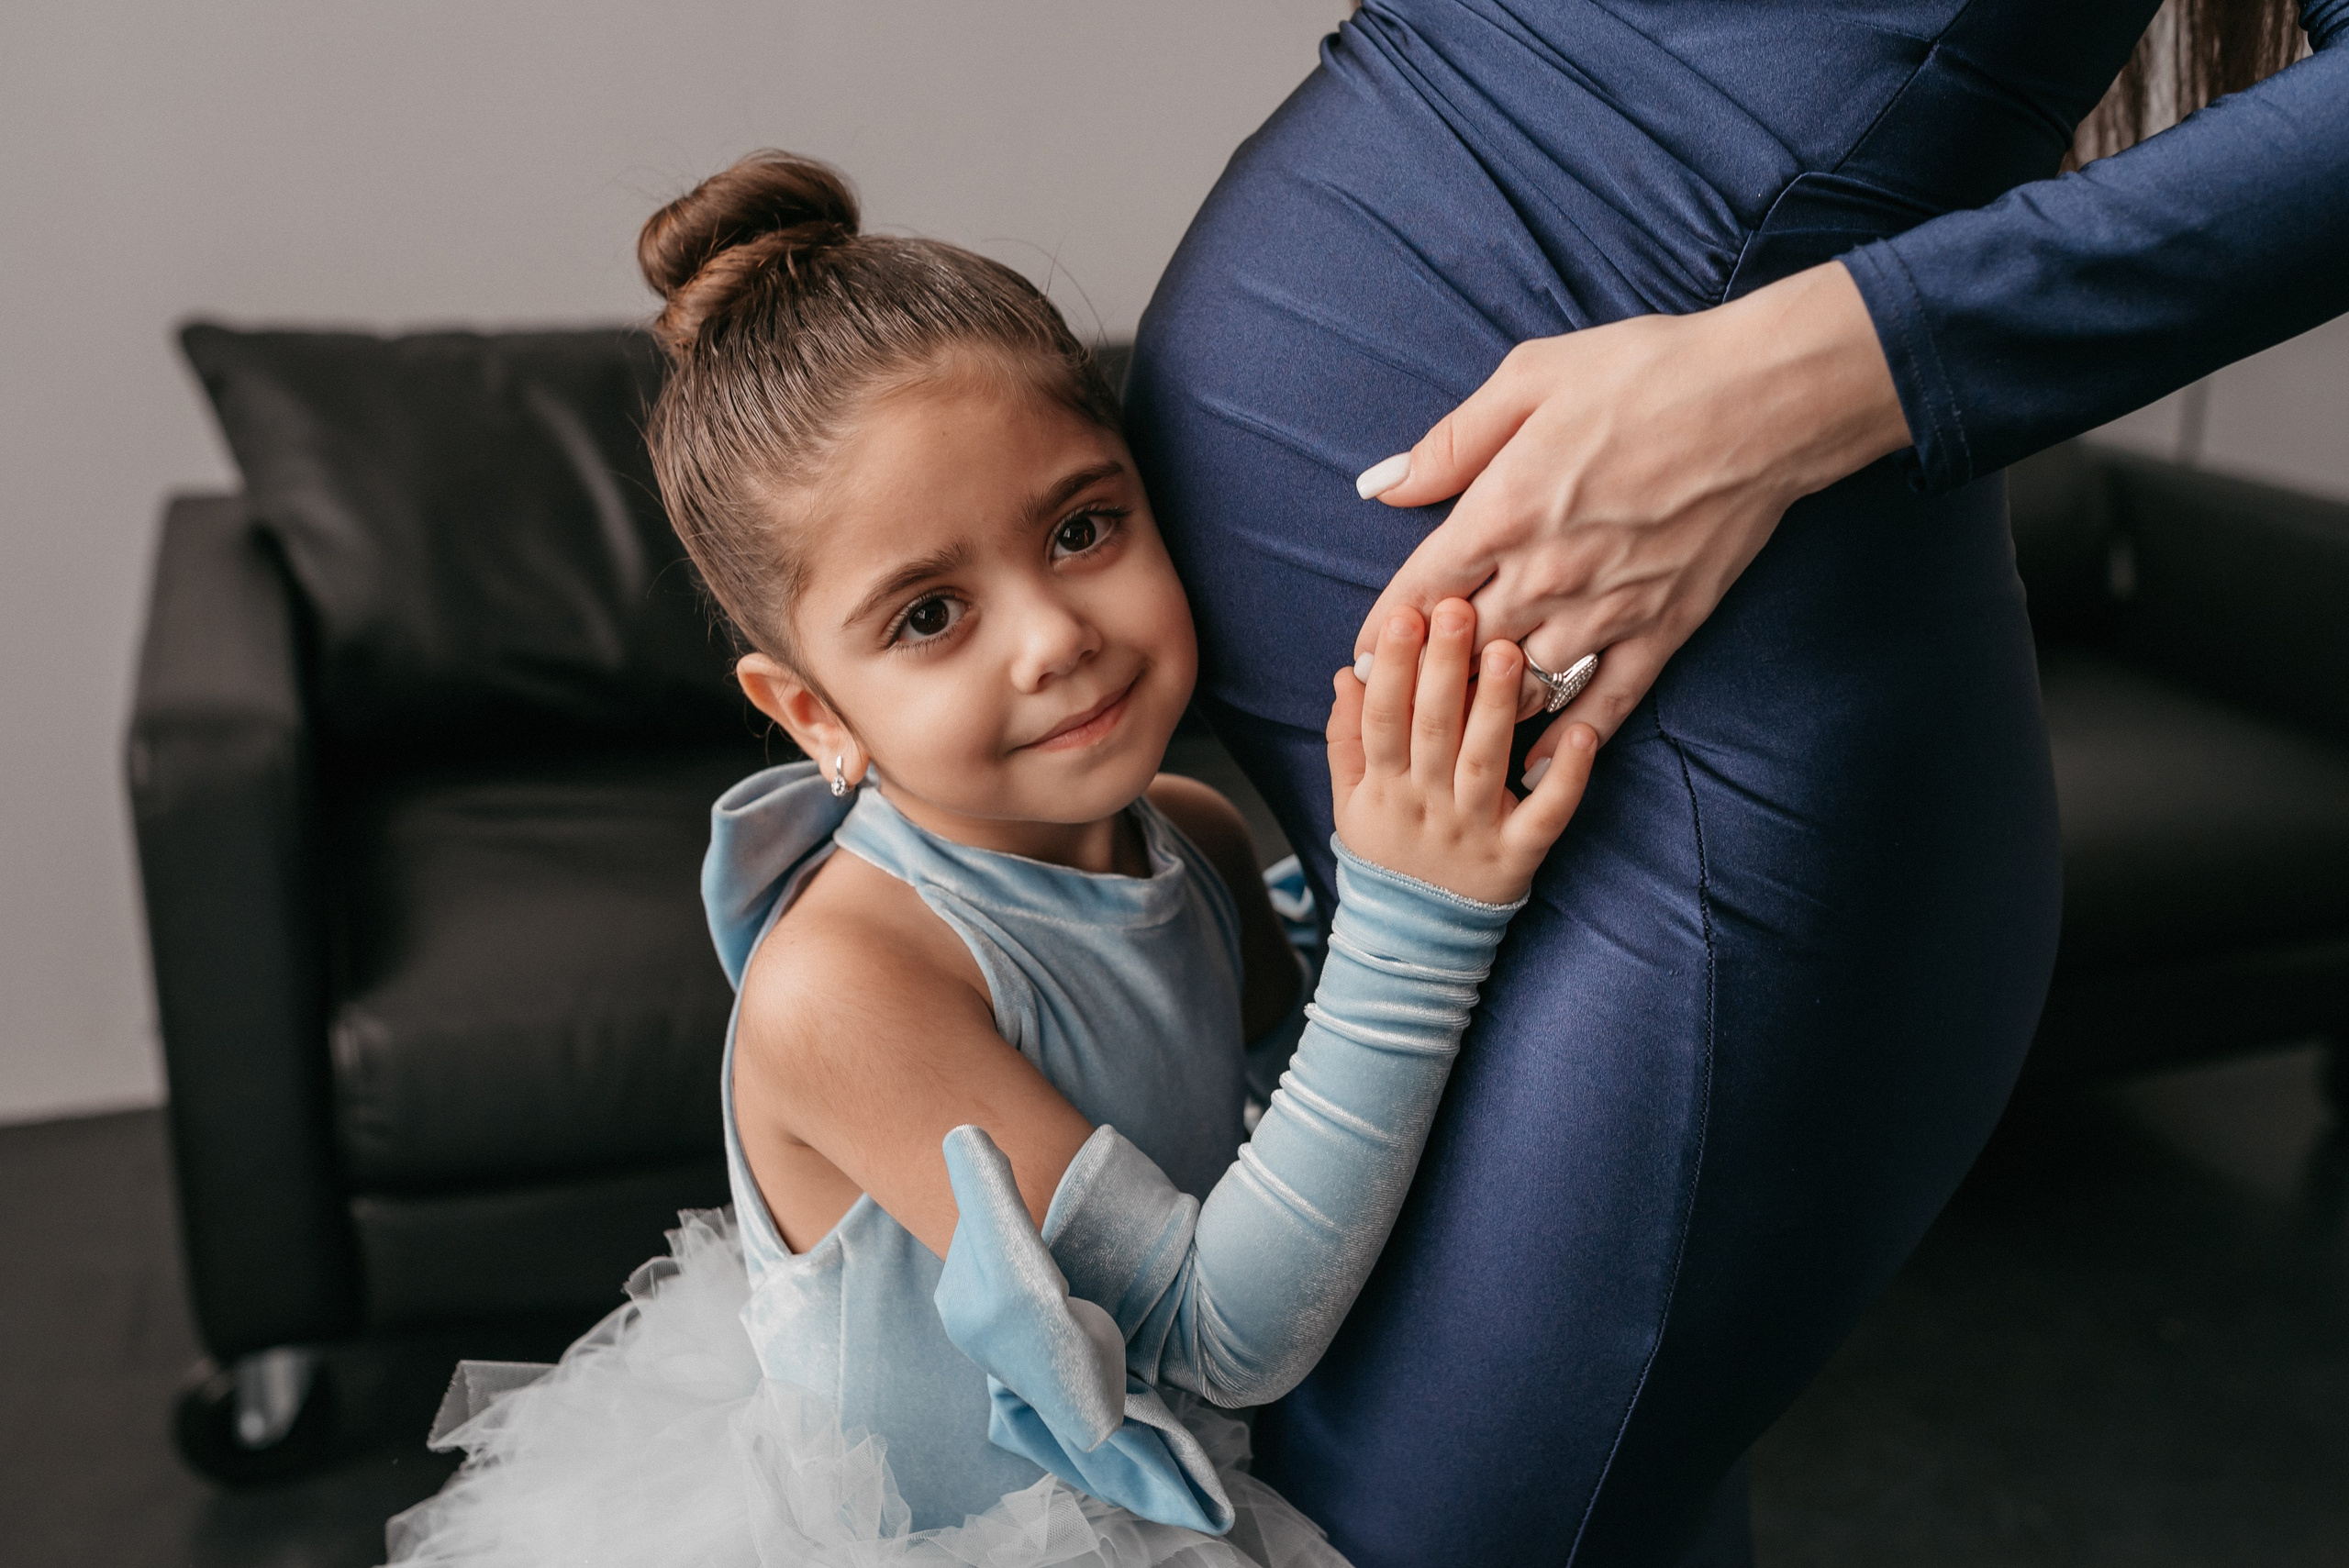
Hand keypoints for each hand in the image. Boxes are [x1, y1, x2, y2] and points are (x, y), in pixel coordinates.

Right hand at [1327, 599, 1594, 905]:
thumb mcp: (1350, 800)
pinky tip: (1581, 734)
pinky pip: (1545, 814)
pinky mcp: (1518, 855)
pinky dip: (1565, 777)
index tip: (1402, 615)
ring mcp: (1474, 832)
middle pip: (1433, 730)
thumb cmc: (1386, 851)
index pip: (1384, 719)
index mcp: (1384, 788)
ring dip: (1497, 707)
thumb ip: (1347, 738)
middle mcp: (1427, 806)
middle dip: (1444, 668)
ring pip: (1484, 762)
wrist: (1413, 938)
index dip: (1391, 667)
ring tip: (1508, 651)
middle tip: (1459, 609)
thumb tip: (1347, 674)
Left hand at [1351, 262, 1910, 778]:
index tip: (1365, 652)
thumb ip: (1452, 443)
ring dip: (1487, 708)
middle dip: (1428, 677)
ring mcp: (1607, 610)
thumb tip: (1383, 487)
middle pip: (1463, 651)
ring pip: (1523, 687)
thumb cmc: (1648, 372)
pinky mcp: (1664, 629)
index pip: (1421, 592)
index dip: (1385, 630)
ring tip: (1458, 727)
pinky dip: (1566, 740)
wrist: (1765, 400)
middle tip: (1403, 697)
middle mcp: (1547, 574)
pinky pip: (1605, 704)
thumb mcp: (1531, 376)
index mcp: (1504, 511)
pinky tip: (1536, 764)